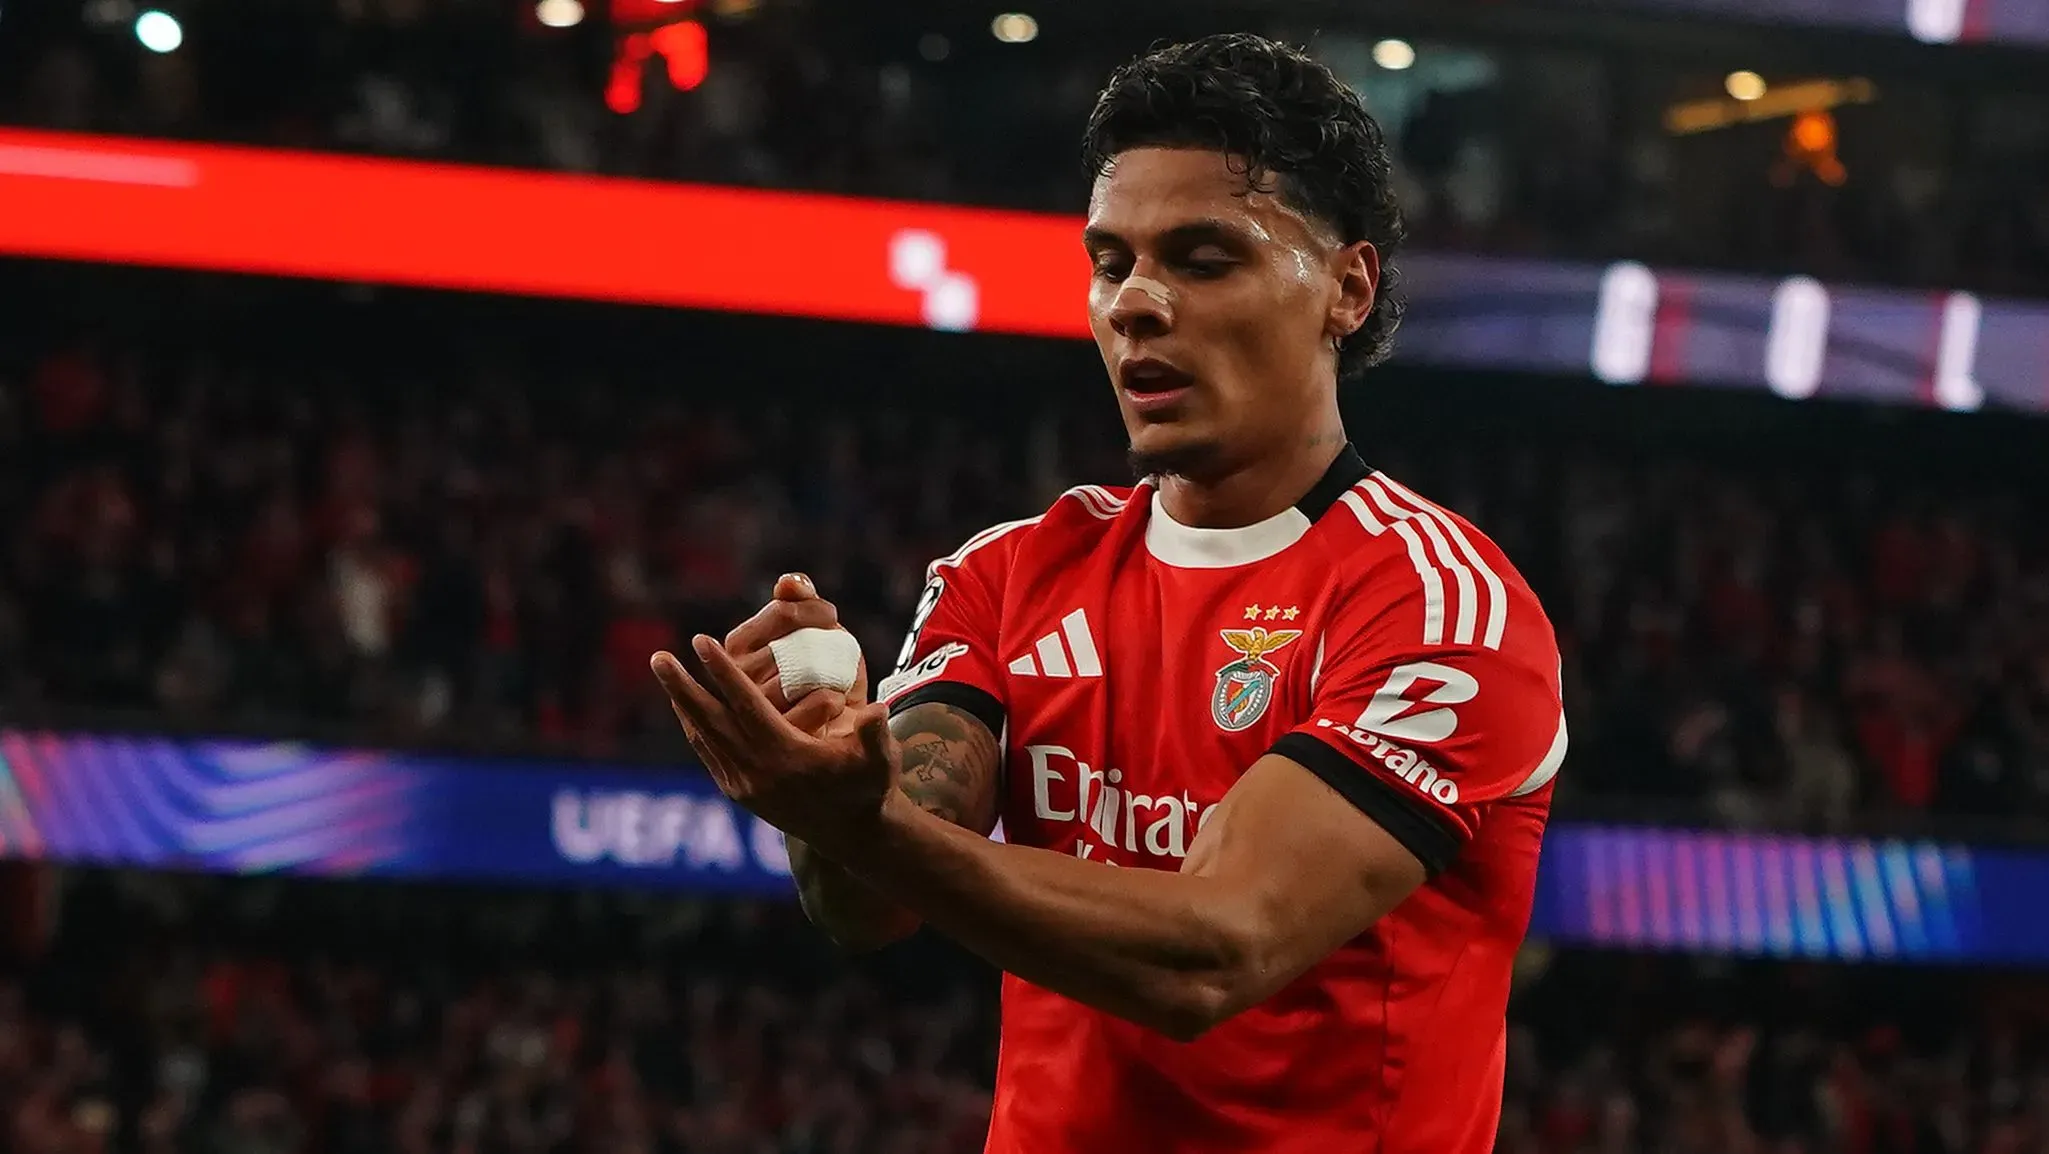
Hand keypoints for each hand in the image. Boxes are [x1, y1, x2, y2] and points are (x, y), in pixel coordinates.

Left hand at [652, 635, 897, 850]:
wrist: (854, 835)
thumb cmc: (868, 788)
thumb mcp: (880, 761)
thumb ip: (875, 734)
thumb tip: (875, 709)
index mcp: (785, 757)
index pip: (746, 706)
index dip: (723, 672)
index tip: (700, 640)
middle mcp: (756, 772)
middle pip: (711, 721)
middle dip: (682, 686)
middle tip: (657, 656)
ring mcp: (743, 786)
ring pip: (704, 737)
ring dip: (682, 704)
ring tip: (665, 672)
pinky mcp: (739, 793)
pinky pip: (708, 753)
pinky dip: (694, 728)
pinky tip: (687, 708)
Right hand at [722, 573, 869, 731]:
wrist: (841, 730)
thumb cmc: (823, 675)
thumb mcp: (813, 633)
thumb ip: (800, 601)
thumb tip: (789, 583)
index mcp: (737, 644)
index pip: (783, 612)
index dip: (816, 610)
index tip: (831, 617)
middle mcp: (738, 676)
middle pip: (796, 643)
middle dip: (828, 639)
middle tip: (840, 647)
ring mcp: (756, 710)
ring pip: (807, 673)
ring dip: (833, 672)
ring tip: (836, 680)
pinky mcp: (781, 737)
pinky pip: (823, 702)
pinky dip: (838, 699)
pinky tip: (836, 705)